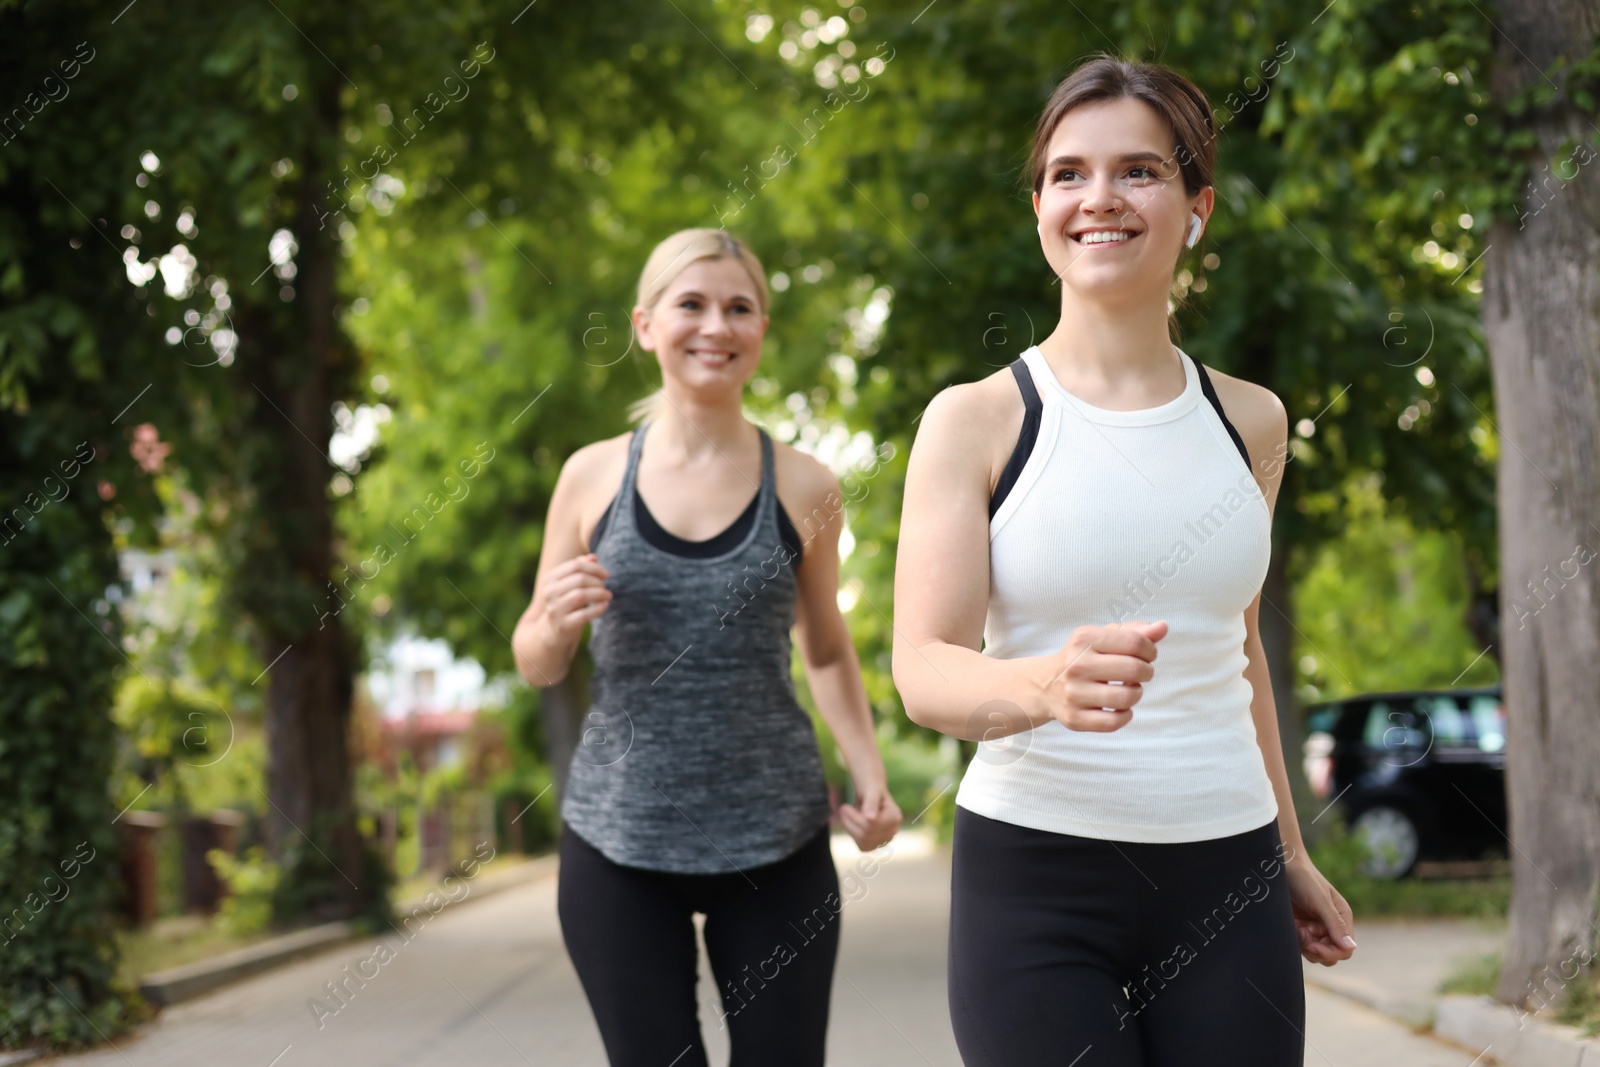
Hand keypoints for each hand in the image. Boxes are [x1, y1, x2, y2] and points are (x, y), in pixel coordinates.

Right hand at [535, 553, 611, 640]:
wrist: (552, 631)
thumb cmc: (565, 603)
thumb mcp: (569, 585)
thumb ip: (580, 569)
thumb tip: (593, 557)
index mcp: (550, 579)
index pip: (575, 565)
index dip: (594, 568)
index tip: (606, 574)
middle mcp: (549, 593)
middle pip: (580, 579)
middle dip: (597, 581)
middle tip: (605, 587)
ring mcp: (555, 610)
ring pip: (581, 595)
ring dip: (599, 594)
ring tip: (608, 595)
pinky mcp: (563, 625)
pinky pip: (584, 614)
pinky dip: (598, 609)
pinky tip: (605, 606)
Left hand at [837, 779, 900, 851]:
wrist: (870, 792)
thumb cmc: (870, 787)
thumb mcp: (870, 790)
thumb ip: (871, 803)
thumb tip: (871, 818)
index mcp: (895, 816)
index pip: (871, 825)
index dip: (854, 817)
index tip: (844, 806)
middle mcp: (893, 830)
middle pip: (866, 835)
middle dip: (850, 822)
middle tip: (842, 809)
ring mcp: (886, 839)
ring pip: (863, 842)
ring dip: (850, 828)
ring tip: (845, 814)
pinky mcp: (877, 844)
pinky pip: (862, 846)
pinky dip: (854, 834)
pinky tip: (852, 823)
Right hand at [1046, 620, 1167, 731]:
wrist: (1045, 685)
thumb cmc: (1083, 658)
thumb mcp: (1103, 637)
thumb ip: (1135, 631)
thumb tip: (1163, 627)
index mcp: (1084, 639)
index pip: (1134, 642)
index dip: (1150, 650)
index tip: (1147, 655)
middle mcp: (1076, 665)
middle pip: (1134, 669)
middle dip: (1146, 672)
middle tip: (1140, 673)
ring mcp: (1073, 694)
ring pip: (1127, 697)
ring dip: (1136, 693)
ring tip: (1128, 689)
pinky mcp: (1074, 718)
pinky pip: (1114, 722)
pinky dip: (1125, 716)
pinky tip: (1120, 708)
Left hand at [1285, 857, 1356, 965]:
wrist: (1282, 865)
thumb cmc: (1304, 878)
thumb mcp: (1320, 900)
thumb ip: (1334, 924)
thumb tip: (1350, 947)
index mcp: (1342, 918)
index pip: (1345, 950)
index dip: (1330, 953)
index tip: (1313, 945)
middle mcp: (1331, 926)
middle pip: (1329, 955)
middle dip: (1315, 948)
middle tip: (1301, 931)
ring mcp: (1315, 928)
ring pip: (1314, 953)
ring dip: (1303, 943)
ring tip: (1296, 924)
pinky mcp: (1301, 928)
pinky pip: (1301, 945)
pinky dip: (1295, 939)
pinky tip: (1291, 924)